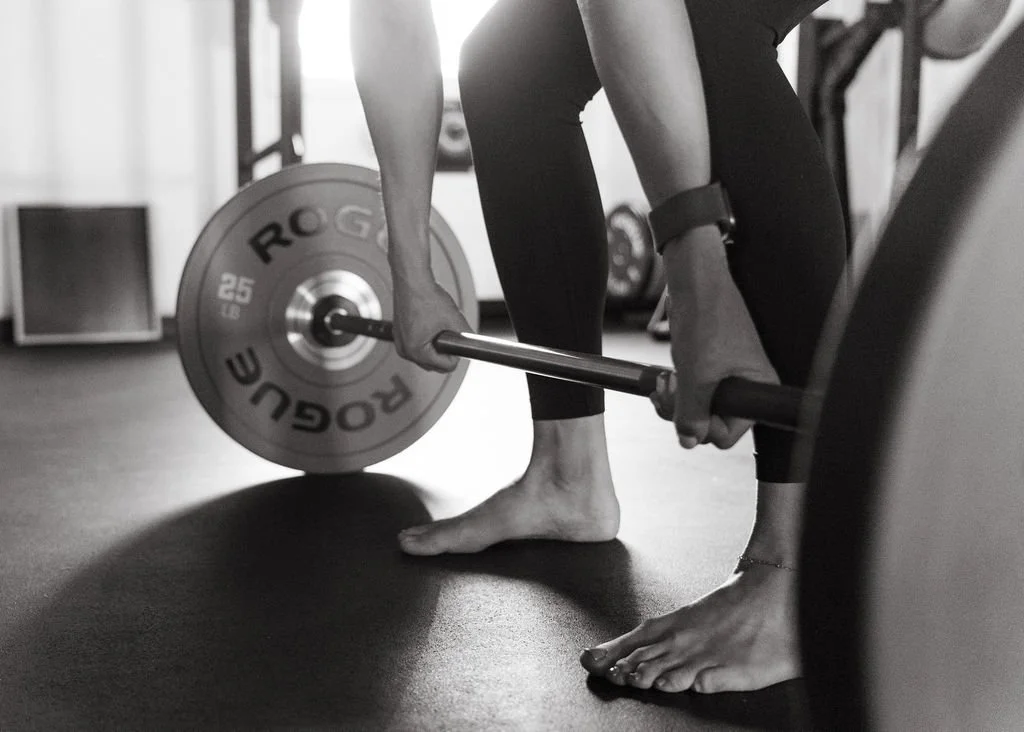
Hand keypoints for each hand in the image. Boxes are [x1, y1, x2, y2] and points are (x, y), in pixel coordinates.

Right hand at [392, 280, 472, 372]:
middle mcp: (405, 351)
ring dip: (436, 348)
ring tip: (439, 327)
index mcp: (415, 351)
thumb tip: (473, 345)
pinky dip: (427, 341)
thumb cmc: (426, 296)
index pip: (445, 367)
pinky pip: (418, 347)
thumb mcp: (454, 319)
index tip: (457, 339)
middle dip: (445, 352)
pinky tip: (431, 326)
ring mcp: (400, 343)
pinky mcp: (400, 336)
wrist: (412, 280)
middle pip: (435, 365)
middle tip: (449, 332)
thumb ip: (466, 336)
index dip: (456, 354)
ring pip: (426, 357)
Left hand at [649, 228, 778, 448]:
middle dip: (683, 412)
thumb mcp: (696, 375)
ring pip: (698, 408)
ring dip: (675, 400)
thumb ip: (691, 414)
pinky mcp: (712, 366)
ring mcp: (729, 376)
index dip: (702, 426)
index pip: (728, 434)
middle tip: (666, 389)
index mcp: (759, 387)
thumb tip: (688, 442)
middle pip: (711, 423)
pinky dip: (676, 388)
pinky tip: (664, 376)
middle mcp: (749, 385)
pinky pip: (693, 391)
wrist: (694, 281)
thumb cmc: (705, 320)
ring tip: (663, 380)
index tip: (684, 403)